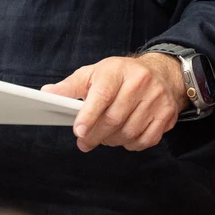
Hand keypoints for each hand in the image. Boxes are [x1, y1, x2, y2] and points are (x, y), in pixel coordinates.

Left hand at [42, 53, 183, 151]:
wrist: (162, 72)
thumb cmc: (121, 75)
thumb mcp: (94, 73)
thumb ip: (70, 86)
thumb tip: (47, 93)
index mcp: (118, 71)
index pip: (102, 95)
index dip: (89, 115)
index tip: (78, 131)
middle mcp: (140, 83)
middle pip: (114, 118)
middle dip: (95, 135)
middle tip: (84, 143)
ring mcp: (156, 99)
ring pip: (129, 132)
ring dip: (112, 141)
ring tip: (103, 138)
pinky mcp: (167, 115)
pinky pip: (145, 140)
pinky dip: (130, 144)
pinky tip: (123, 137)